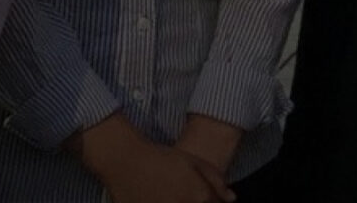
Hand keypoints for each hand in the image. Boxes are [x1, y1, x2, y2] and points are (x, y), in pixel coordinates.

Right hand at [68, 116, 234, 202]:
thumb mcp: (194, 162)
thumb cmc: (161, 158)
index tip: (204, 196)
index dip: (214, 201)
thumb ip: (216, 181)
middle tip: (185, 193)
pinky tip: (159, 198)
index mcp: (200, 196)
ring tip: (171, 193)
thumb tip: (231, 198)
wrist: (125, 161)